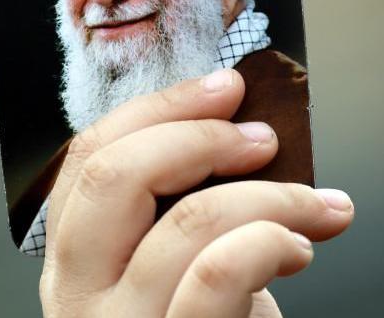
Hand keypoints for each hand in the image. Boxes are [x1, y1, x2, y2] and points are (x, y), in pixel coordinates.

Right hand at [40, 68, 353, 317]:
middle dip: (197, 135)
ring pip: (186, 222)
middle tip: (259, 135)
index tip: (221, 87)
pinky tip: (297, 243)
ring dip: (269, 194)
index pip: (86, 158)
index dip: (157, 109)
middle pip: (112, 176)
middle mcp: (76, 295)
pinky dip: (270, 238)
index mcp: (70, 259)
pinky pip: (219, 275)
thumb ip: (174, 208)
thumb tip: (235, 129)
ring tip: (313, 204)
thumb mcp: (165, 270)